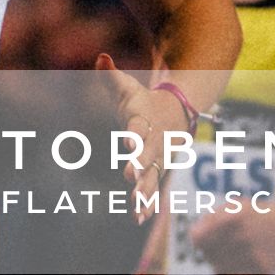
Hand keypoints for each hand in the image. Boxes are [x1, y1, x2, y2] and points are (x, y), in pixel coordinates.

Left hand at [93, 55, 184, 211]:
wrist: (173, 112)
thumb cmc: (140, 99)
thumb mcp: (126, 85)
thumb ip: (110, 74)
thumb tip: (100, 57)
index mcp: (143, 118)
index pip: (138, 127)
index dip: (134, 135)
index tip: (127, 143)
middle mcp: (154, 140)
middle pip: (148, 154)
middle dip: (140, 166)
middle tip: (131, 177)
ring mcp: (158, 157)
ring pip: (153, 176)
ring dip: (145, 192)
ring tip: (136, 208)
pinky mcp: (158, 170)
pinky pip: (154, 188)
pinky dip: (149, 203)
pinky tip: (141, 217)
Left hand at [189, 200, 274, 274]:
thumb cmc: (264, 214)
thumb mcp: (239, 205)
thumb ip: (214, 217)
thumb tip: (194, 236)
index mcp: (231, 218)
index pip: (198, 238)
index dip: (198, 239)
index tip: (203, 239)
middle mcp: (240, 236)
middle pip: (208, 254)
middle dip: (210, 251)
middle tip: (220, 248)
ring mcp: (251, 254)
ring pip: (219, 270)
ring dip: (220, 266)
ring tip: (231, 258)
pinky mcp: (262, 269)